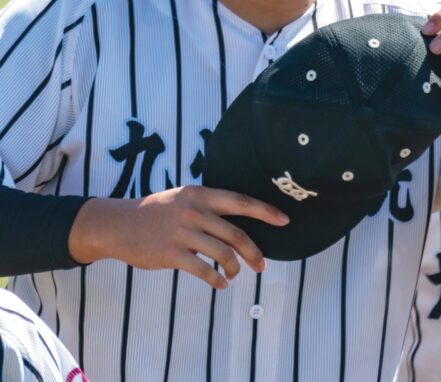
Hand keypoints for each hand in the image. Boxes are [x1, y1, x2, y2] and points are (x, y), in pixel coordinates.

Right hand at [69, 186, 288, 288]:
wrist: (119, 224)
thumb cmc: (156, 212)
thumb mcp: (182, 198)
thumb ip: (208, 207)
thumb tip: (238, 224)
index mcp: (199, 194)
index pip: (240, 201)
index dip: (265, 211)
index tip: (284, 220)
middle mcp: (193, 211)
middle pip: (236, 233)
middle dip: (254, 252)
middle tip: (262, 265)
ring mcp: (182, 232)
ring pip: (223, 254)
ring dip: (234, 268)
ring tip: (234, 273)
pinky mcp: (171, 254)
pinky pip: (204, 270)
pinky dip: (217, 280)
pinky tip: (221, 283)